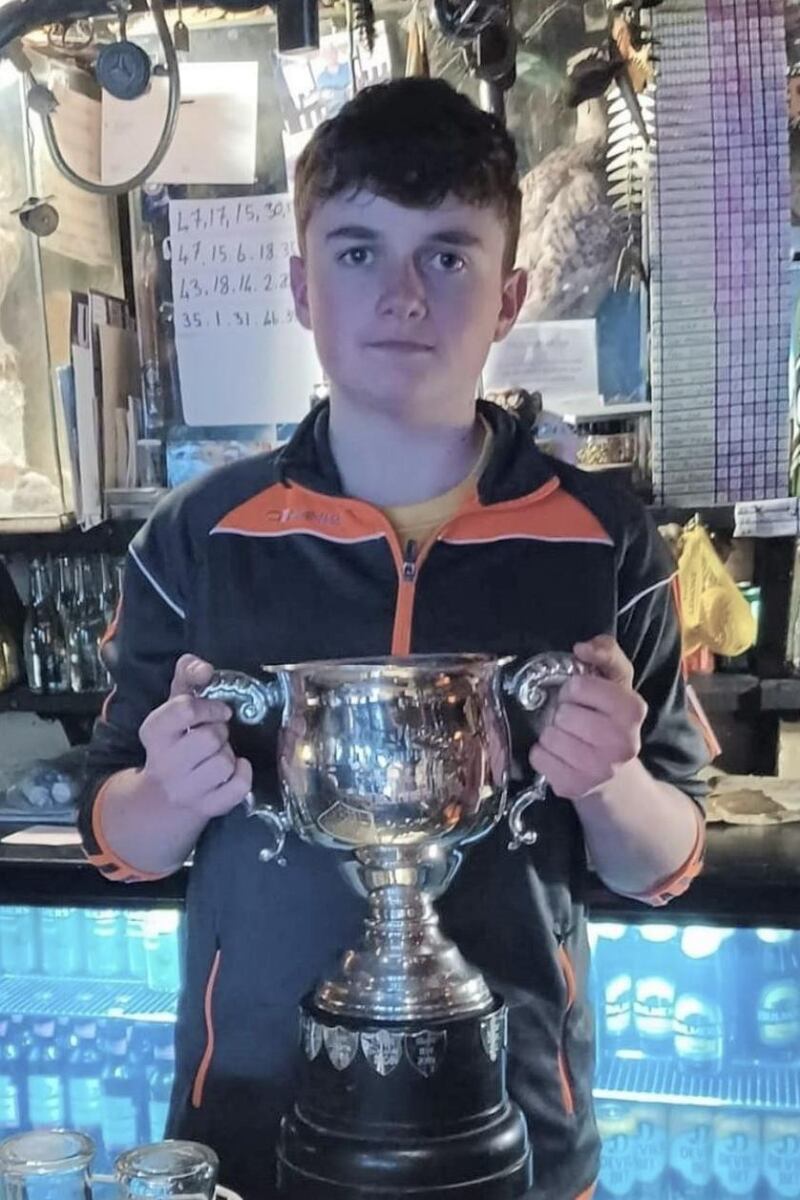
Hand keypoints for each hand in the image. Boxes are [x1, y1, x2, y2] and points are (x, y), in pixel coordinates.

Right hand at [138, 654, 252, 819]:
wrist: (163, 796)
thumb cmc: (177, 740)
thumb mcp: (175, 705)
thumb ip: (188, 676)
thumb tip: (204, 668)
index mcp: (153, 732)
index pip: (184, 710)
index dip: (210, 706)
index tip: (220, 710)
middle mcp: (163, 763)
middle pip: (210, 738)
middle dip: (220, 732)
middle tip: (216, 736)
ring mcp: (183, 790)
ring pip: (224, 763)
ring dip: (229, 755)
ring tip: (218, 755)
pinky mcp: (204, 809)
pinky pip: (238, 787)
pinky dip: (243, 775)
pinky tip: (235, 770)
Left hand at [528, 636, 646, 801]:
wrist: (615, 777)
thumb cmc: (611, 720)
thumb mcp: (616, 682)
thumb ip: (607, 653)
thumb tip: (583, 647)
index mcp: (633, 711)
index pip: (579, 686)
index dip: (573, 688)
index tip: (580, 697)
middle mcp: (621, 744)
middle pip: (564, 713)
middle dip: (562, 711)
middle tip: (573, 719)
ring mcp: (598, 770)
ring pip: (549, 735)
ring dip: (551, 732)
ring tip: (566, 736)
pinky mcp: (573, 787)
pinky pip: (538, 757)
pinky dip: (542, 752)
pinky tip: (559, 754)